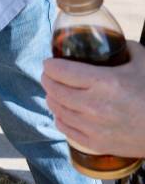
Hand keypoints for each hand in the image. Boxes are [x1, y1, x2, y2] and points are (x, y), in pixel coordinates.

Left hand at [42, 41, 144, 157]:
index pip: (60, 71)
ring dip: (52, 97)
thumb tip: (112, 40)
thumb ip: (125, 48)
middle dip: (48, 79)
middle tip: (49, 75)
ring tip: (54, 92)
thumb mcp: (143, 63)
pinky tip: (62, 113)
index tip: (49, 62)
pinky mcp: (96, 144)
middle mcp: (94, 105)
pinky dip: (60, 118)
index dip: (50, 65)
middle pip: (54, 89)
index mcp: (104, 82)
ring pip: (57, 109)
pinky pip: (65, 129)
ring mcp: (93, 126)